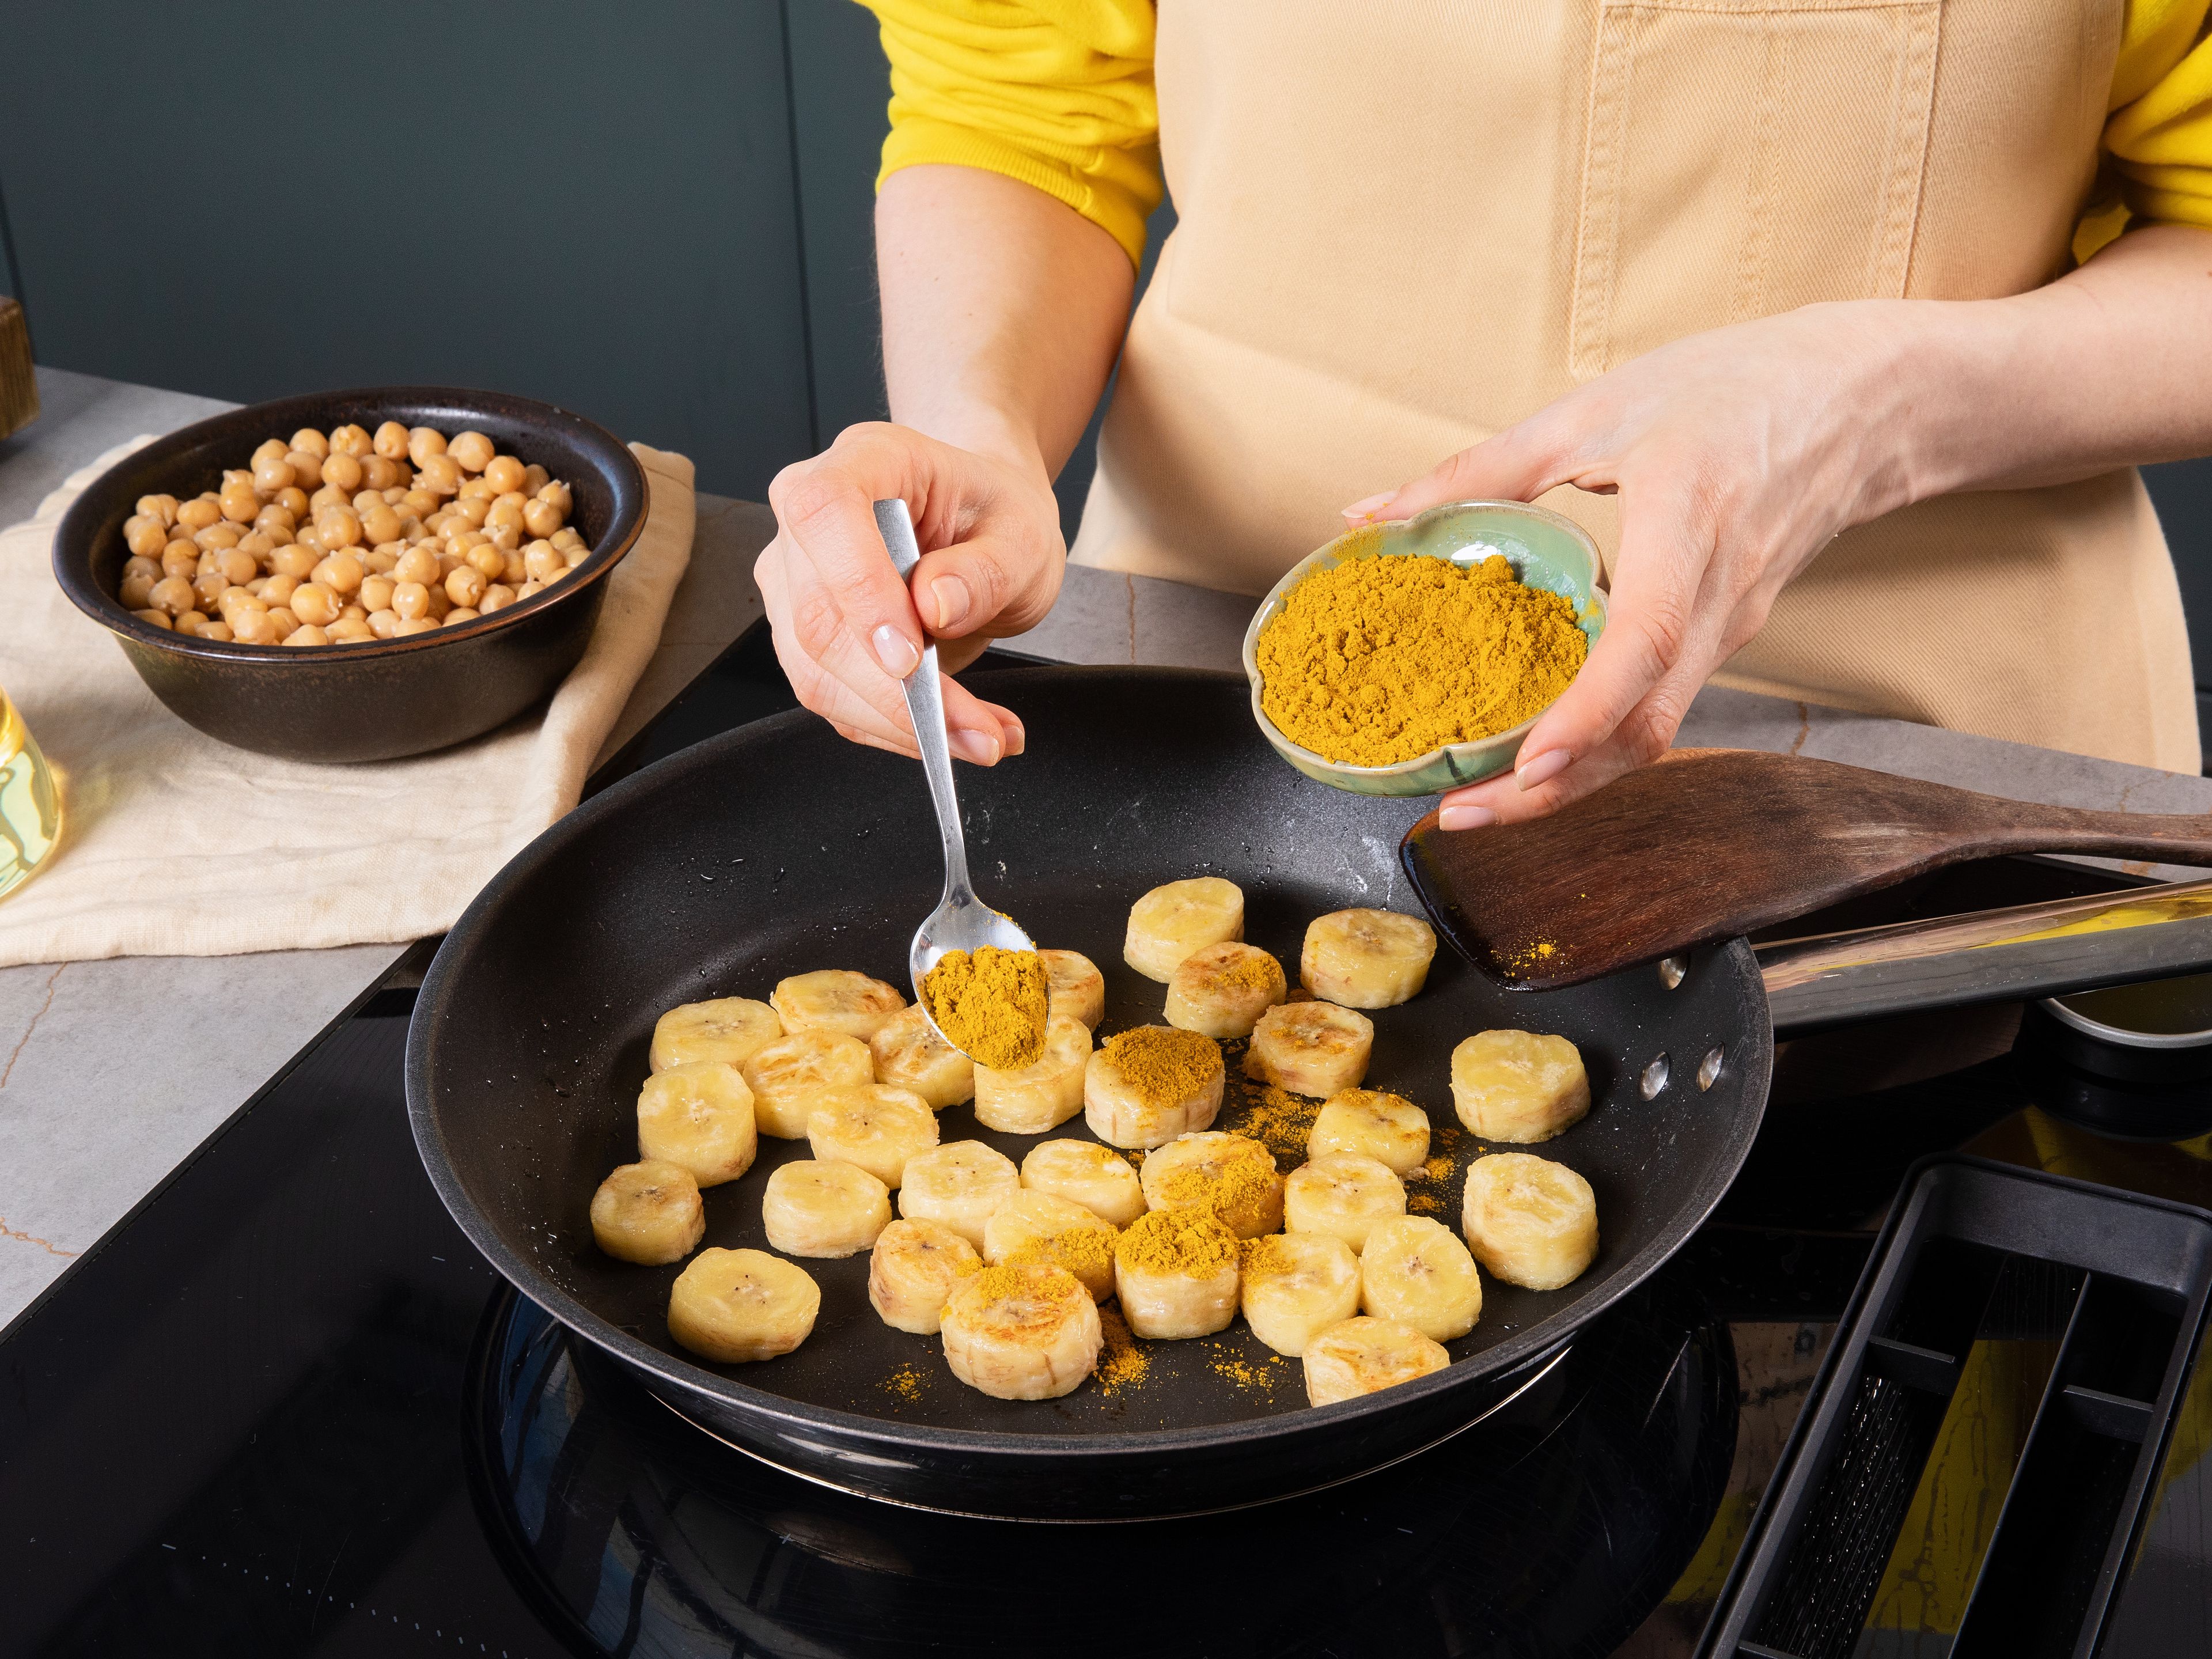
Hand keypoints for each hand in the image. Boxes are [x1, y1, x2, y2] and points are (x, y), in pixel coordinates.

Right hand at [757, 421, 1066, 763]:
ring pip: (818, 674)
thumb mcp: (1024, 533)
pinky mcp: (805, 638)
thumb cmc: (994, 514)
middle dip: (897, 693)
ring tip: (983, 735)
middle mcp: (809, 518)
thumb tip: (933, 606)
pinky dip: (897, 729)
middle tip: (978, 728)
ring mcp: (796, 581)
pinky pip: (835, 701)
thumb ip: (986, 568)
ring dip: (901, 724)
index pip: (823, 511)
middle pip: (818, 617)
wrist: (979, 526)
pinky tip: (956, 729)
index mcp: (864, 461)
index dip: (856, 587)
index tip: (910, 656)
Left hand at [1344, 302, 1916, 828]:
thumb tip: (1369, 514)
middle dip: (1554, 785)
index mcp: (1691, 519)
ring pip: (1656, 730)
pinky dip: (1599, 741)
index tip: (1529, 762)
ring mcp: (1733, 624)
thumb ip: (1480, 467)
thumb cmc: (1731, 386)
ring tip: (1479, 800)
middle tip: (1459, 813)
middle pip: (1647, 722)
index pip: (1647, 639)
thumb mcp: (1595, 409)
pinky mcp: (1729, 634)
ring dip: (1573, 780)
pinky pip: (1662, 705)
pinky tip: (1534, 749)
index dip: (1588, 711)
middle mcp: (1721, 592)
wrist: (1862, 398)